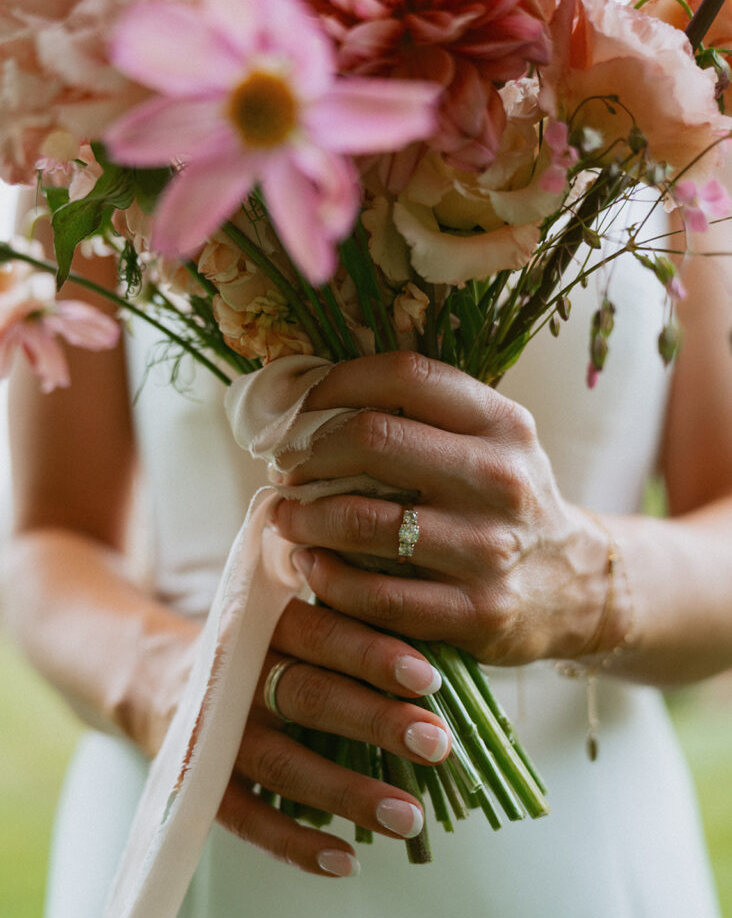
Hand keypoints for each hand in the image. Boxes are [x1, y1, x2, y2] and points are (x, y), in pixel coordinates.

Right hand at [157, 596, 450, 877]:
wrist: (165, 680)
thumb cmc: (264, 650)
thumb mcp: (293, 623)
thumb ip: (349, 629)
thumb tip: (442, 659)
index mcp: (266, 623)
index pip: (322, 633)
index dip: (374, 655)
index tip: (430, 677)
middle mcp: (239, 674)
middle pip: (309, 696)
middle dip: (377, 722)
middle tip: (438, 744)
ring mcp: (217, 731)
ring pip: (284, 763)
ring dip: (349, 792)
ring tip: (411, 817)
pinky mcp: (202, 782)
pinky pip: (247, 819)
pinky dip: (295, 844)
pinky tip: (345, 862)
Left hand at [272, 352, 621, 664]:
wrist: (573, 585)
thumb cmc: (506, 502)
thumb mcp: (492, 442)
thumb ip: (425, 414)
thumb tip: (317, 395)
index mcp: (502, 423)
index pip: (405, 375)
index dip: (335, 384)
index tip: (299, 408)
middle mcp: (501, 479)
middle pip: (374, 438)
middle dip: (307, 450)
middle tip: (284, 467)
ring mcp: (490, 548)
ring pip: (364, 521)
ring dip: (304, 517)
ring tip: (285, 516)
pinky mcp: (476, 612)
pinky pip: (376, 596)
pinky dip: (327, 579)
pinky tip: (310, 565)